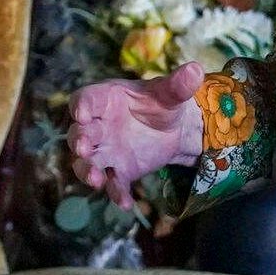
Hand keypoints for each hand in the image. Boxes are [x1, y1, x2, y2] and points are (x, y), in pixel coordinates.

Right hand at [67, 61, 205, 209]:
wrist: (174, 129)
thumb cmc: (162, 104)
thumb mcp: (170, 93)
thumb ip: (178, 84)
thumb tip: (196, 70)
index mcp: (105, 100)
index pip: (85, 100)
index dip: (81, 107)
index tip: (82, 114)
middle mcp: (99, 126)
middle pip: (79, 133)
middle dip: (79, 141)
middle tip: (82, 148)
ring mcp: (106, 150)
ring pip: (88, 162)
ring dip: (87, 172)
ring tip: (96, 181)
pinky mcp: (120, 170)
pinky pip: (114, 183)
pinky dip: (117, 193)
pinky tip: (126, 204)